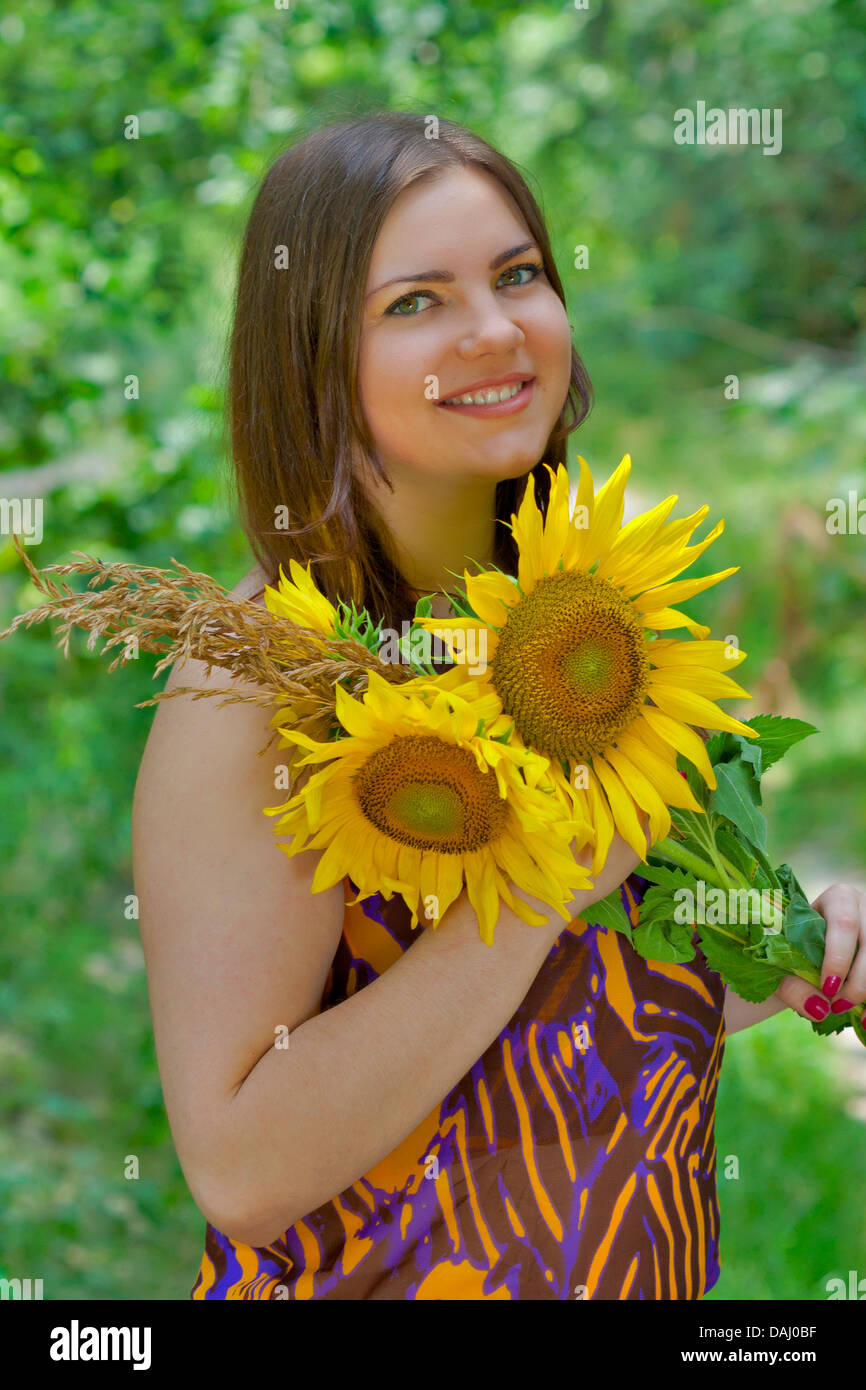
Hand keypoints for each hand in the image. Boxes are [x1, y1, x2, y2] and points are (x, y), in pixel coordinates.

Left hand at [772, 882, 865, 1022]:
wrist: (806, 954)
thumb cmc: (790, 951)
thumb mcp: (782, 963)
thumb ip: (792, 985)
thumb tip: (819, 1009)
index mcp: (839, 899)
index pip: (844, 924)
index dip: (839, 958)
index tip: (827, 989)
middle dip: (857, 981)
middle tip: (837, 1006)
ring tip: (851, 1014)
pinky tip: (865, 1020)